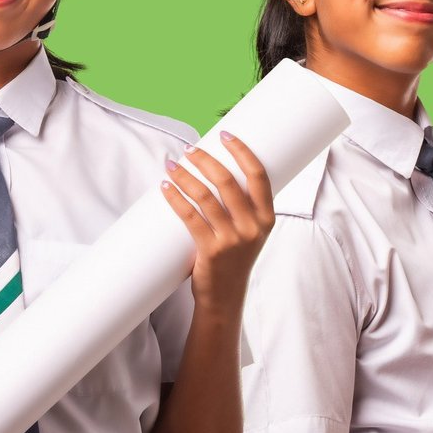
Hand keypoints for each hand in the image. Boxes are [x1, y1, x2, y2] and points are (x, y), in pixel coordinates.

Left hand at [161, 133, 274, 312]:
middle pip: (227, 181)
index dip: (242, 151)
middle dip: (205, 159)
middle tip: (189, 149)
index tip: (225, 135)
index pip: (258, 175)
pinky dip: (175, 198)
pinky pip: (189, 217)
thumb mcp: (250, 233)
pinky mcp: (210, 251)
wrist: (225, 298)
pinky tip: (165, 187)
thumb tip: (217, 170)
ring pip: (205, 197)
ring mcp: (232, 240)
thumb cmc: (234, 260)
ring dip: (185, 176)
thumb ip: (243, 207)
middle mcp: (252, 227)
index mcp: (266, 218)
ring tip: (171, 165)